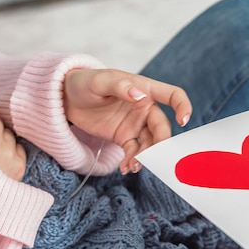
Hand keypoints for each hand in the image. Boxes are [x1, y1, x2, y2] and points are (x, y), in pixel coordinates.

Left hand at [63, 69, 191, 173]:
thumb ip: (120, 86)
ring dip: (146, 156)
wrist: (65, 98)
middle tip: (150, 156)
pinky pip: (134, 151)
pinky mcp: (124, 137)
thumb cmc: (85, 82)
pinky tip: (125, 167)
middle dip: (160, 143)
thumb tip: (140, 95)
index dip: (183, 106)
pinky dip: (132, 161)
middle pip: (162, 126)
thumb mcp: (99, 81)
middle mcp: (145, 107)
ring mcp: (136, 124)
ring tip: (132, 166)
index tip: (183, 121)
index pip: (173, 95)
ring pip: (150, 142)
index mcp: (145, 88)